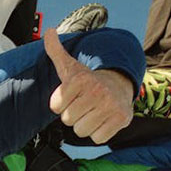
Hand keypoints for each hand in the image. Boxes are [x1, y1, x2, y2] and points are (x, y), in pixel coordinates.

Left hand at [43, 29, 133, 144]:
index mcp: (80, 79)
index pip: (56, 106)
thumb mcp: (69, 65)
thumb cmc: (87, 79)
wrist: (118, 84)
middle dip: (73, 115)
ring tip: (92, 111)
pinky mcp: (121, 119)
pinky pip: (97, 138)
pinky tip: (102, 119)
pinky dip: (99, 133)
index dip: (61, 104)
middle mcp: (97, 91)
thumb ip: (55, 50)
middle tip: (83, 104)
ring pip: (81, 130)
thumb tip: (49, 31)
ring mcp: (111, 105)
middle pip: (68, 120)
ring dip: (85, 124)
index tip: (71, 95)